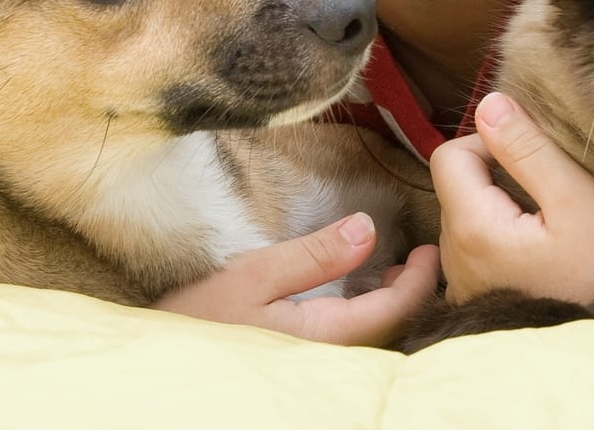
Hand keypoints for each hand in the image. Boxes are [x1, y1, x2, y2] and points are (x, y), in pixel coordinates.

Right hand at [155, 213, 440, 346]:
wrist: (162, 363)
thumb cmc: (198, 315)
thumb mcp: (254, 274)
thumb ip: (315, 255)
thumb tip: (368, 230)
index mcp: (322, 335)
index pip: (393, 310)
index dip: (419, 280)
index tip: (432, 249)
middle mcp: (326, 355)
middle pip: (389, 327)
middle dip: (410, 292)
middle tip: (421, 255)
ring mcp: (315, 360)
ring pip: (371, 336)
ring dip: (389, 303)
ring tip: (393, 270)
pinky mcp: (301, 358)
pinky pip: (350, 339)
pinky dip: (366, 313)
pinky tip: (359, 292)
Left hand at [429, 91, 593, 304]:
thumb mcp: (577, 200)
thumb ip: (528, 148)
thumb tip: (489, 104)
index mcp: (473, 229)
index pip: (448, 155)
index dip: (488, 141)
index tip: (531, 157)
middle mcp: (455, 260)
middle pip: (456, 185)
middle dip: (495, 174)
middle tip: (547, 192)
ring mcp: (463, 285)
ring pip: (465, 216)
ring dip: (497, 205)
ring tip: (545, 223)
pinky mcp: (477, 300)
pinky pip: (473, 249)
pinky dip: (499, 236)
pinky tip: (537, 250)